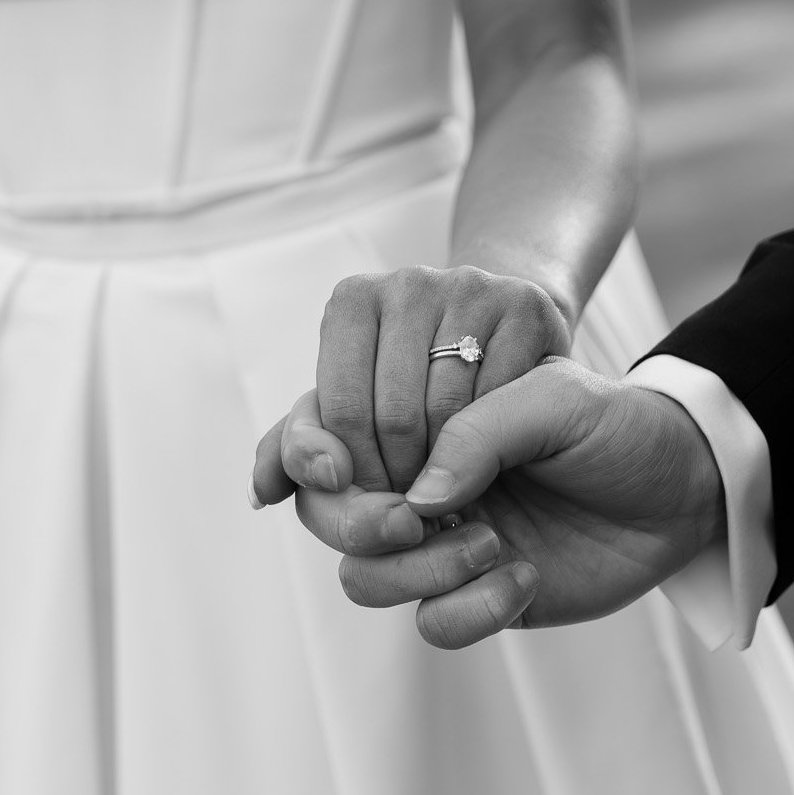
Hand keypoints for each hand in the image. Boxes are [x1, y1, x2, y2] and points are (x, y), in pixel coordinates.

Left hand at [254, 265, 573, 502]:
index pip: (338, 410)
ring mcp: (475, 288)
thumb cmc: (423, 386)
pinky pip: (502, 404)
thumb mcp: (356, 409)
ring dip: (449, 473)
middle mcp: (411, 282)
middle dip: (399, 479)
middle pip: (392, 415)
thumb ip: (303, 447)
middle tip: (410, 511)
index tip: (366, 499)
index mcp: (356, 299)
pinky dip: (497, 447)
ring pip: (448, 415)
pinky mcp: (531, 309)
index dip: (351, 471)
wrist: (512, 342)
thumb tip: (262, 494)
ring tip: (450, 492)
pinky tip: (495, 459)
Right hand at [260, 361, 726, 649]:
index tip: (333, 467)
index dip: (299, 451)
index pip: (319, 429)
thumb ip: (483, 428)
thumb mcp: (558, 400)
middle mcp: (413, 482)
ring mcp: (439, 544)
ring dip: (420, 568)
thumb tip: (418, 495)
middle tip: (412, 519)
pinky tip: (524, 578)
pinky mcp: (474, 597)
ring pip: (364, 577)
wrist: (683, 488)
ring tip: (495, 543)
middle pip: (323, 515)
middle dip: (355, 522)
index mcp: (417, 418)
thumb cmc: (617, 426)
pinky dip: (470, 608)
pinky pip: (431, 623)